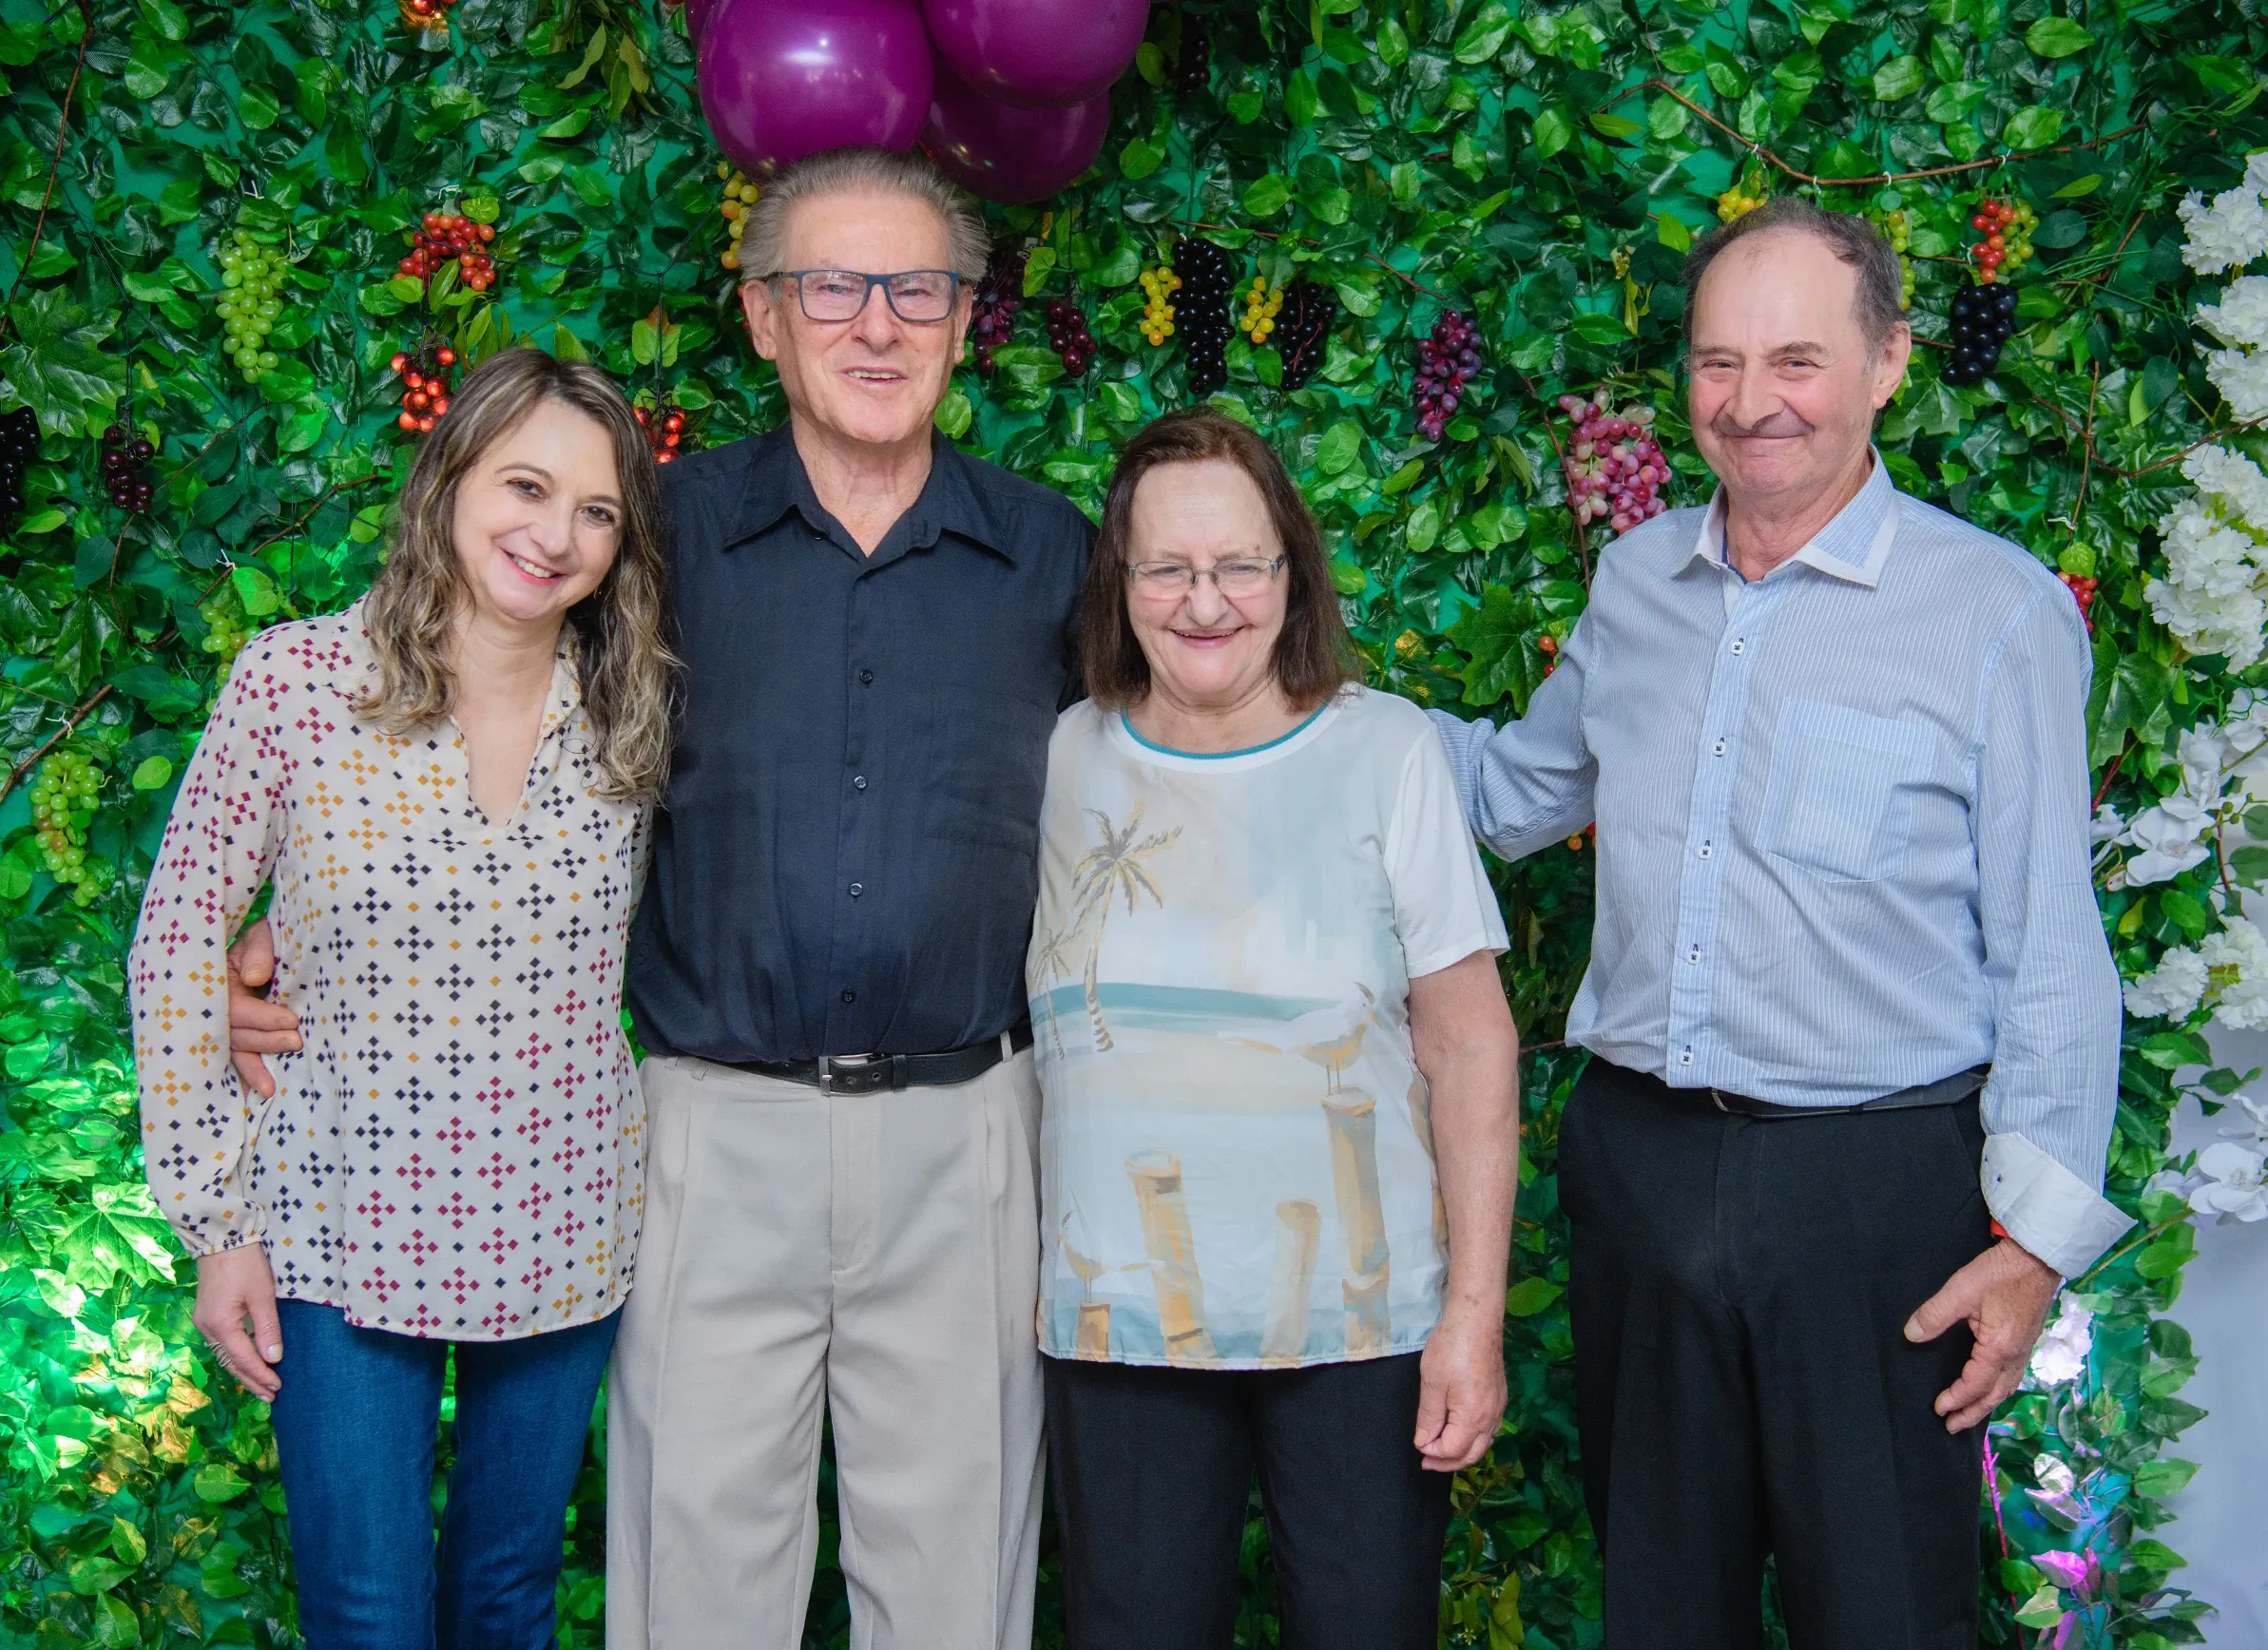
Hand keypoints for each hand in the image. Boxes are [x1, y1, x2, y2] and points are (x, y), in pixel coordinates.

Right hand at [193, 1245, 283, 1401]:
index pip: (242, 1359)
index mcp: (220, 1324)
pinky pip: (222, 1344)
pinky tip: (246, 1364)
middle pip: (230, 1362)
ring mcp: (204, 1322)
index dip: (260, 1375)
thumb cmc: (245, 1264)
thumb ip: (267, 1328)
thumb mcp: (262, 1295)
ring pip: (225, 1355)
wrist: (220, 1239)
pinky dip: (236, 1357)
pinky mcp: (207, 1315)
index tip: (277, 1388)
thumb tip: (273, 1359)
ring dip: (243, 1371)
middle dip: (251, 1380)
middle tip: (270, 1396)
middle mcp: (207, 1328)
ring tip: (262, 1386)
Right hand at [226, 917, 299, 1098]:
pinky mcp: (227, 1029)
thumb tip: (253, 979)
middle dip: (265, 1042)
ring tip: (270, 1089)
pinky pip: (232, 1053)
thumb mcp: (256, 933)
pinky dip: (242, 1072)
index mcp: (215, 982)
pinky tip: (252, 1093)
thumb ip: (257, 951)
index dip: (262, 1017)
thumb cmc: (253, 934)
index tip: (291, 1020)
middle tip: (295, 1043)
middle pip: (233, 1034)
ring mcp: (216, 1020)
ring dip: (251, 1068)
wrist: (245, 936)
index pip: (237, 1008)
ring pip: (231, 1048)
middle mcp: (211, 1006)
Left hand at [1415, 1301, 1507, 1471]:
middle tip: (1427, 1463)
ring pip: (1483, 1443)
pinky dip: (1473, 1438)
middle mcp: (1491, 1418)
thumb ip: (1429, 1418)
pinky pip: (1488, 1429)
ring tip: (1441, 1452)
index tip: (1417, 1446)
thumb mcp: (1432, 1384)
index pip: (1452, 1450)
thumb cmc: (1451, 1349)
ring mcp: (1499, 1407)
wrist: (1477, 1320)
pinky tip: (1461, 1432)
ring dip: (1463, 1452)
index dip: (1433, 1452)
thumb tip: (1424, 1443)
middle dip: (1448, 1462)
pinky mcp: (1500, 1396)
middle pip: (1472, 1454)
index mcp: (1473, 1418)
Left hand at [1903, 1237, 2060, 1432]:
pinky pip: (2013, 1376)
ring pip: (2006, 1388)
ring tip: (1970, 1414)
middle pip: (1994, 1396)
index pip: (1974, 1385)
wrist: (2038, 1258)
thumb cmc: (2000, 1273)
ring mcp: (2025, 1350)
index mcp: (1998, 1349)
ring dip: (1987, 1404)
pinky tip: (1991, 1388)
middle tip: (1952, 1427)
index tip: (1938, 1409)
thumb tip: (1911, 1336)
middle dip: (1972, 1414)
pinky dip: (1999, 1390)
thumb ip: (1935, 1315)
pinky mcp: (2027, 1341)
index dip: (1956, 1399)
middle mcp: (2015, 1356)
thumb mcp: (1961, 1290)